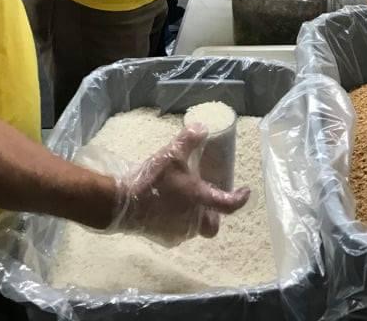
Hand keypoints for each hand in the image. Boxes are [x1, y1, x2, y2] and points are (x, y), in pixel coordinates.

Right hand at [112, 126, 249, 247]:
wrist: (122, 203)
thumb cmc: (153, 179)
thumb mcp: (172, 152)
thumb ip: (190, 138)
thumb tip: (203, 127)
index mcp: (199, 200)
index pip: (228, 205)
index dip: (239, 199)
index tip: (245, 192)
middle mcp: (192, 221)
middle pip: (212, 225)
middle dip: (213, 216)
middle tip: (206, 200)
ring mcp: (177, 233)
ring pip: (193, 228)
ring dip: (192, 216)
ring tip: (182, 199)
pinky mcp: (162, 238)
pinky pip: (176, 232)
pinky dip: (176, 221)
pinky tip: (166, 207)